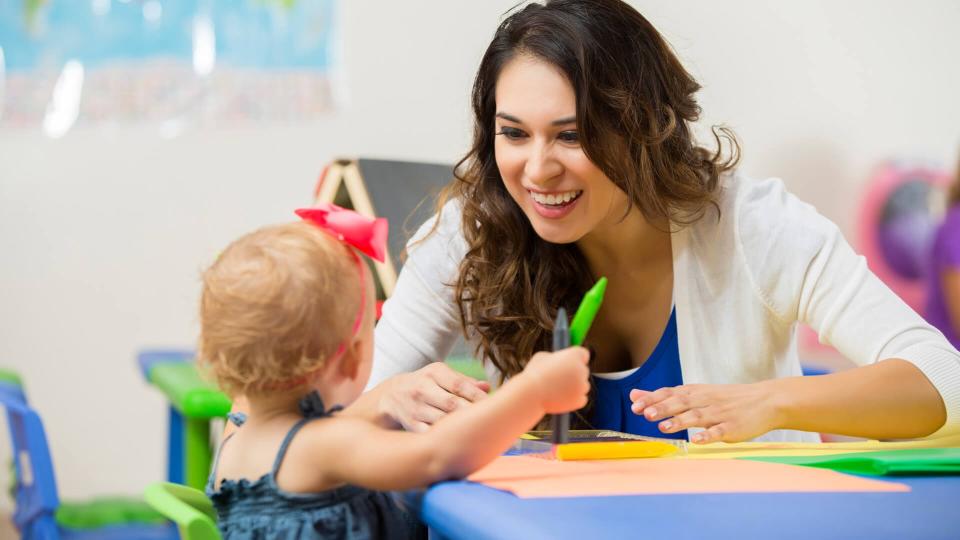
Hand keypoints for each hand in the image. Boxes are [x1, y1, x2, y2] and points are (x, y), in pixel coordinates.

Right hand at [380, 362, 489, 431]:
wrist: (390, 396)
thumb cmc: (426, 384)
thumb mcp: (441, 375)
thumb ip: (465, 382)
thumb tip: (488, 387)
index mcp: (434, 373)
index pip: (459, 385)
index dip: (477, 396)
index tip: (494, 405)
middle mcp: (423, 388)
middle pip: (451, 404)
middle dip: (471, 413)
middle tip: (489, 422)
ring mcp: (415, 408)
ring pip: (441, 421)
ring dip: (459, 428)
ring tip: (477, 434)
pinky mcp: (410, 424)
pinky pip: (430, 434)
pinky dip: (443, 438)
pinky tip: (457, 442)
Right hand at [522, 347, 590, 412]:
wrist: (532, 394)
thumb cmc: (534, 374)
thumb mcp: (542, 357)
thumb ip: (555, 357)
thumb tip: (558, 358)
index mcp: (574, 355)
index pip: (583, 354)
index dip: (576, 359)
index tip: (570, 363)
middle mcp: (582, 369)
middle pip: (583, 370)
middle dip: (574, 374)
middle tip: (559, 378)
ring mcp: (582, 385)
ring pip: (582, 385)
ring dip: (574, 387)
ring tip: (556, 389)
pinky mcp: (580, 400)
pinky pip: (581, 398)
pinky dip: (572, 399)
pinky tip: (560, 397)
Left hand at [630, 382, 784, 443]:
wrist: (765, 400)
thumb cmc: (725, 399)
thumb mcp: (695, 393)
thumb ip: (665, 396)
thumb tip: (634, 395)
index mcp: (694, 392)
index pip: (670, 393)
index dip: (652, 399)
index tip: (635, 405)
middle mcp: (704, 400)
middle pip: (681, 403)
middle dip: (662, 408)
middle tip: (645, 414)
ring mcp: (719, 414)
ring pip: (697, 416)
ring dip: (680, 421)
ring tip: (664, 428)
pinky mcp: (733, 427)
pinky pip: (719, 431)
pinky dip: (708, 436)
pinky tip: (697, 441)